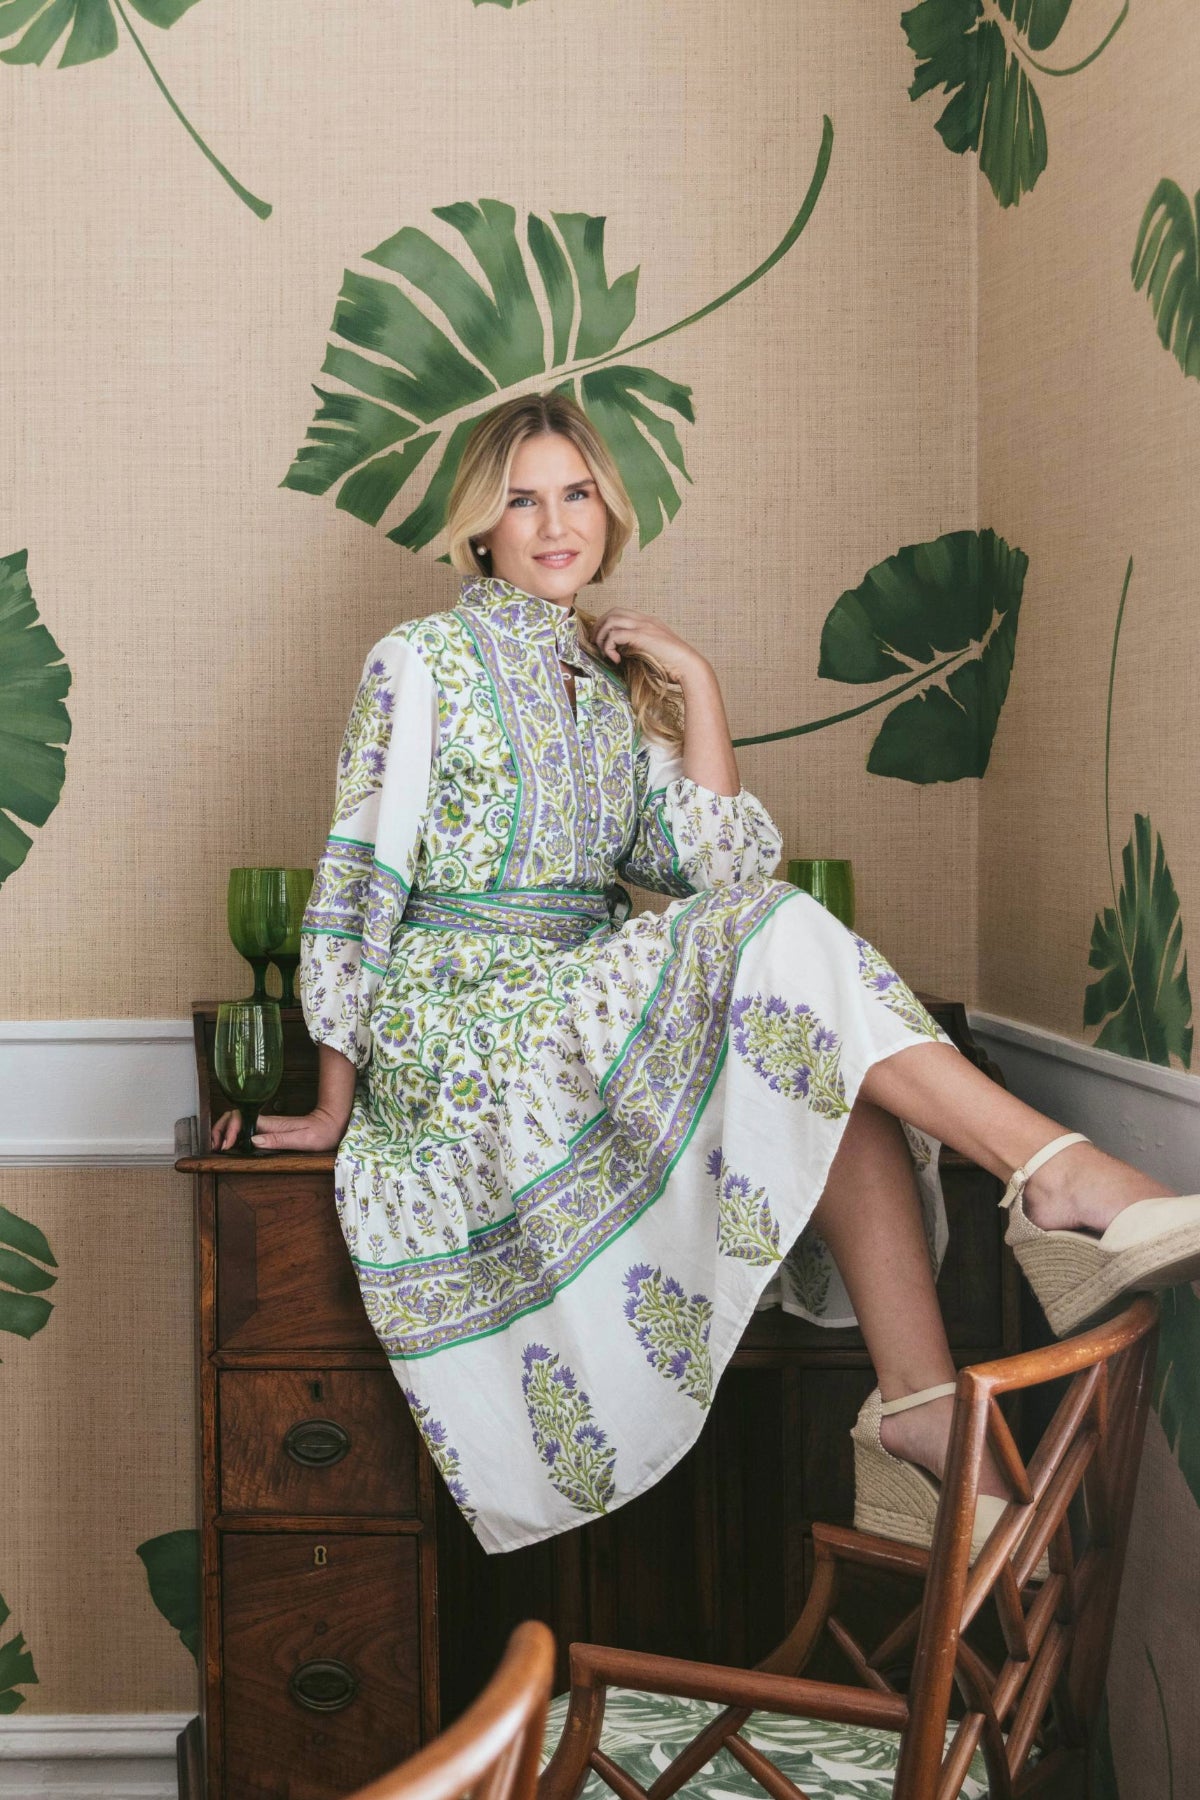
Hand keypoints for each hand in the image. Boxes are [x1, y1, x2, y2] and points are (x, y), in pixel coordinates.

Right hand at [210, 1105, 348, 1153]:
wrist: (332, 1124)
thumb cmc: (321, 1133)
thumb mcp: (302, 1139)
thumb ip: (278, 1139)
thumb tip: (254, 1139)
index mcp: (271, 1124)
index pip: (241, 1118)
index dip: (230, 1130)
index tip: (227, 1146)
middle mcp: (266, 1122)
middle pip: (234, 1117)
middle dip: (220, 1128)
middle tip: (215, 1146)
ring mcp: (266, 1125)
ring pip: (237, 1122)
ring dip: (224, 1131)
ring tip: (218, 1146)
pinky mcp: (268, 1130)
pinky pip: (245, 1128)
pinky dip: (233, 1134)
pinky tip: (231, 1145)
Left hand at [590, 610, 709, 686]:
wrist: (689, 666)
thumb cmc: (674, 665)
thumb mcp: (654, 653)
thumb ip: (639, 649)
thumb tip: (622, 656)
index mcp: (649, 622)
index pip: (621, 613)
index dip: (607, 623)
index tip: (602, 640)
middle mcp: (645, 620)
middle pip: (612, 612)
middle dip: (599, 627)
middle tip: (596, 643)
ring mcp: (643, 626)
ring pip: (610, 620)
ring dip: (602, 636)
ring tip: (604, 652)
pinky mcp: (641, 636)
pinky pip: (614, 635)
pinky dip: (609, 646)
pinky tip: (615, 659)